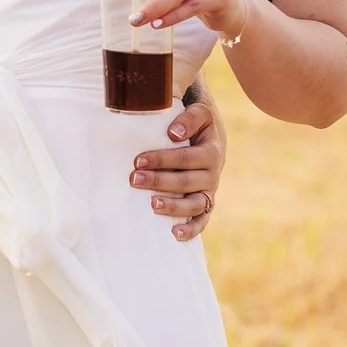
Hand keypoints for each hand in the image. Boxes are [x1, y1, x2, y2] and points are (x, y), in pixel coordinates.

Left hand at [132, 97, 224, 241]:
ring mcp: (209, 191)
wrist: (211, 134)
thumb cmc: (197, 123)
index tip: (138, 160)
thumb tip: (173, 134)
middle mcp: (212, 174)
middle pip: (187, 181)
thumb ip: (189, 119)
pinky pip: (202, 220)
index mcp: (211, 151)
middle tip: (134, 179)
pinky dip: (191, 229)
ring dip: (173, 206)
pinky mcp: (206, 203)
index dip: (162, 159)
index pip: (185, 157)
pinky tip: (174, 233)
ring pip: (195, 204)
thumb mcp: (199, 113)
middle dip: (159, 181)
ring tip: (152, 204)